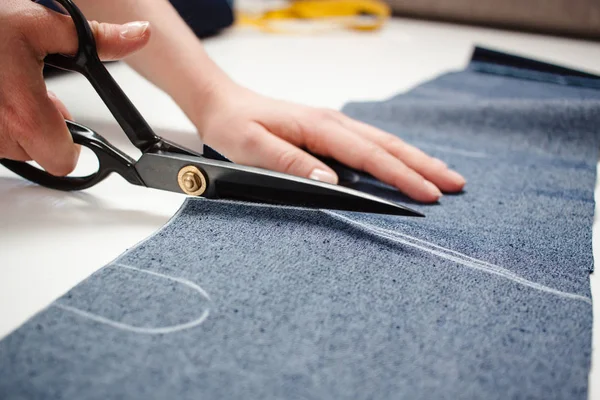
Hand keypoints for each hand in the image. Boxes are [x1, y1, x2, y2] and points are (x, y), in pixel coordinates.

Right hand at [0, 0, 150, 175]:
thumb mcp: (41, 23)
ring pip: (10, 147)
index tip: (67, 128)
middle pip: (37, 153)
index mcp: (26, 112)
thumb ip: (97, 39)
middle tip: (29, 93)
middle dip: (41, 127)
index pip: (64, 161)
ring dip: (14, 123)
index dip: (71, 146)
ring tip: (5, 87)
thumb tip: (139, 35)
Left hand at [197, 84, 465, 202]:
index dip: (401, 176)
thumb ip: (290, 163)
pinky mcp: (331, 132)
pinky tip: (408, 164)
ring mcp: (335, 125)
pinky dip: (397, 155)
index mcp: (320, 127)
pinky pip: (372, 144)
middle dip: (425, 166)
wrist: (225, 104)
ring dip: (417, 159)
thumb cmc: (236, 126)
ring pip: (385, 143)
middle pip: (389, 146)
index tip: (428, 193)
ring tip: (445, 175)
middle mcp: (334, 123)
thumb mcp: (253, 147)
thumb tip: (330, 181)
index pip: (369, 156)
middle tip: (457, 185)